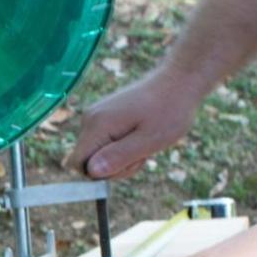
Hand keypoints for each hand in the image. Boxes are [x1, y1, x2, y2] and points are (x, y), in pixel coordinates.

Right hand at [69, 64, 200, 179]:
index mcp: (97, 124)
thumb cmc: (168, 111)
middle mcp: (90, 119)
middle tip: (141, 154)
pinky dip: (121, 148)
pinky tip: (139, 138)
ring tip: (143, 144)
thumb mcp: (148, 140)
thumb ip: (119, 156)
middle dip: (114, 167)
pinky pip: (104, 144)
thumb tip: (92, 172)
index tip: (128, 163)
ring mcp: (95, 116)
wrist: (177, 82)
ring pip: (97, 155)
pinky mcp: (103, 117)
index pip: (79, 164)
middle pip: (87, 161)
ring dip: (120, 159)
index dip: (101, 174)